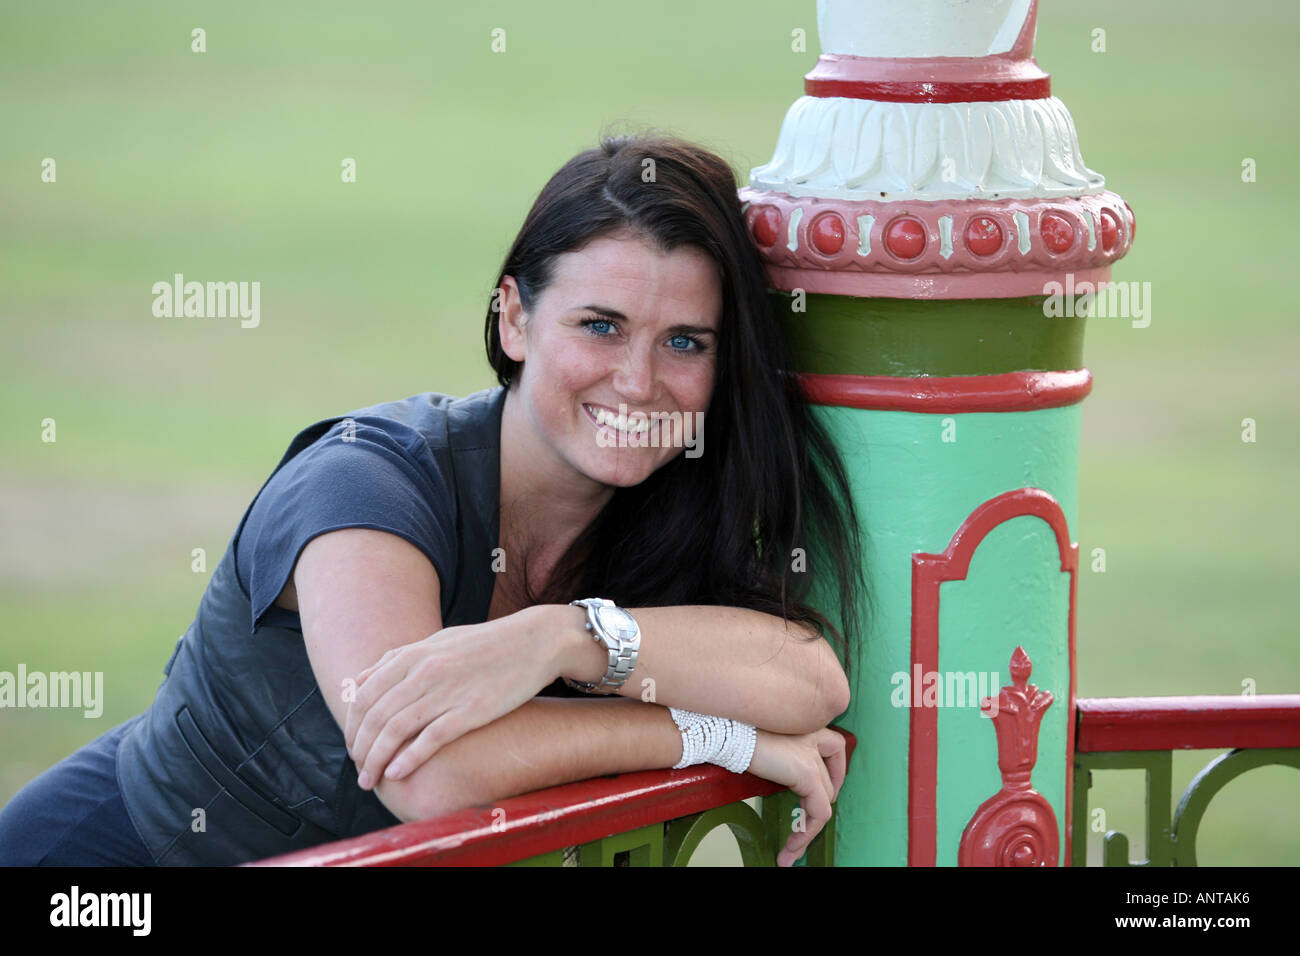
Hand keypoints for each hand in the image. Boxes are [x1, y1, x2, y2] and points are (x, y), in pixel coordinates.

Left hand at [345, 608, 556, 789]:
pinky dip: (409, 758)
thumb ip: (398, 659)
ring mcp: (447, 690)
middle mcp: (424, 671)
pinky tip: (397, 773)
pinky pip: (431, 738)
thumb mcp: (437, 641)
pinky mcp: (472, 710)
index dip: (352, 726)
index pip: (364, 695)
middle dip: (360, 749)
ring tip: (371, 780)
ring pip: (396, 730)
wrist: (534, 641)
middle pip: (376, 716)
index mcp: (413, 655)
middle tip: (360, 771)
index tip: (353, 746)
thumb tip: (361, 680)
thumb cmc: (484, 644)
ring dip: (377, 760)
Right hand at [746, 726, 846, 866]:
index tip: (816, 791)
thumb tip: (786, 779)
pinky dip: (807, 833)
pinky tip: (792, 845)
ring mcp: (813, 755)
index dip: (833, 773)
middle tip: (800, 827)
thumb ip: (784, 754)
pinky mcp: (807, 773)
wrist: (729, 732)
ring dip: (809, 828)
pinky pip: (819, 812)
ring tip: (793, 848)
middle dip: (816, 807)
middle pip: (830, 780)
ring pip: (825, 800)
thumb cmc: (738, 735)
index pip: (835, 748)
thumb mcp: (768, 742)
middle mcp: (816, 734)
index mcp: (809, 723)